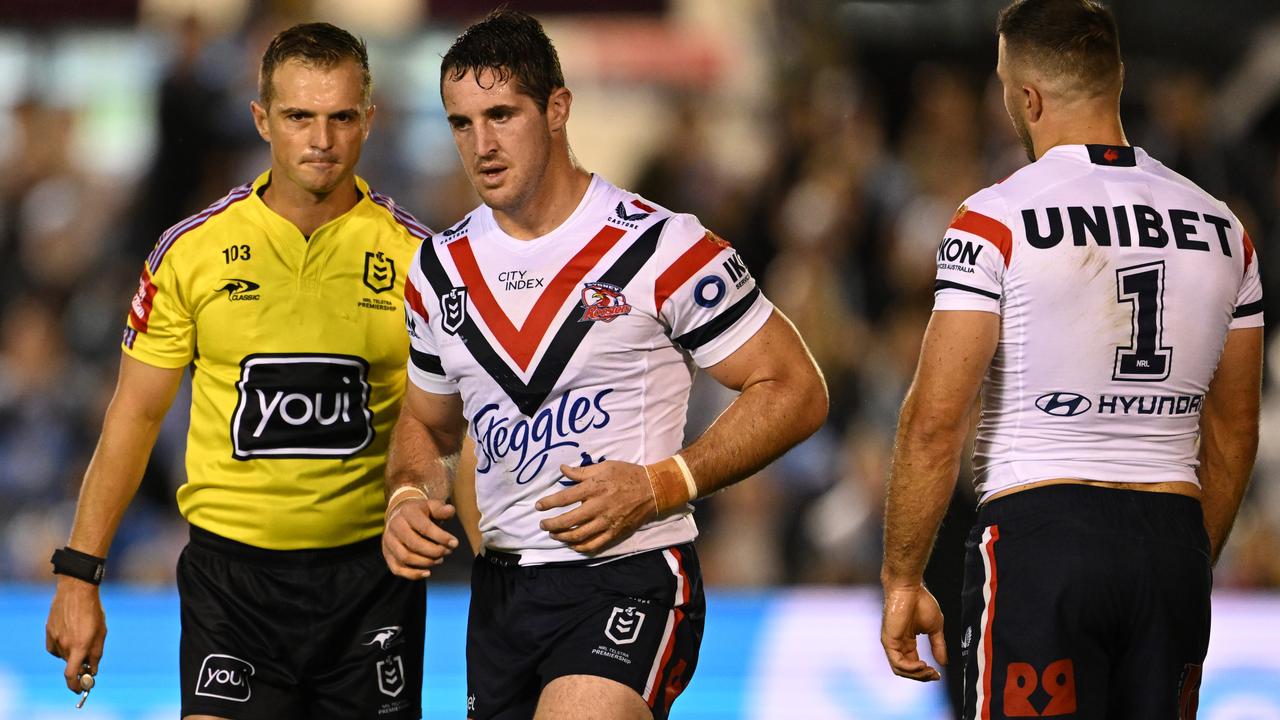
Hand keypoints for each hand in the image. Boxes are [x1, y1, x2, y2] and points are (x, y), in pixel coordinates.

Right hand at [46, 576, 106, 692]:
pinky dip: (61, 648)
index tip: (80, 689)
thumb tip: (93, 669)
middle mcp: (65, 644)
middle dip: (78, 666)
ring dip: (71, 654)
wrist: (76, 591)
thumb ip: (97, 653)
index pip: (71, 674)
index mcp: (80, 645)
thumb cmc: (93, 610)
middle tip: (87, 661)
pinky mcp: (48, 631)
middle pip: (69, 664)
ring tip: (81, 636)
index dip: (74, 685)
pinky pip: (54, 648)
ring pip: (63, 655)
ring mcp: (55, 638)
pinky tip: (69, 637)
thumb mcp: (101, 632)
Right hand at [382, 497, 458, 578]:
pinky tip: (427, 573)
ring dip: (426, 562)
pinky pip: (397, 569)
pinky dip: (412, 574)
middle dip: (435, 551)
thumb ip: (442, 509)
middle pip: (414, 544)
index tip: (455, 543)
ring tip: (440, 560)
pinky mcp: (387, 554)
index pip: (424, 528)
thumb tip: (450, 510)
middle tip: (448, 552)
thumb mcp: (432, 506)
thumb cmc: (421, 512)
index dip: (441, 537)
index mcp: (407, 512)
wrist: (400, 514)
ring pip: (405, 557)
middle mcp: (395, 526)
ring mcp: (388, 541)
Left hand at [535, 461, 656, 554]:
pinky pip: (594, 544)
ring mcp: (606, 522)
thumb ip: (581, 471)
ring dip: (562, 536)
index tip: (538, 506)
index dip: (548, 503)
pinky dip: (580, 547)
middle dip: (551, 524)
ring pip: (578, 535)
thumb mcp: (604, 466)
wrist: (652, 489)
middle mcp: (598, 506)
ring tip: (554, 535)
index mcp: (594, 488)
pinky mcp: (614, 532)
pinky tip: (572, 544)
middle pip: (568, 520)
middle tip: (543, 524)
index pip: (564, 498)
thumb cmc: (627, 475)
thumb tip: (562, 470)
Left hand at [880, 583, 946, 681]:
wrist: (909, 588)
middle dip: (922, 676)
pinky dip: (910, 668)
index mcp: (907, 641)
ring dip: (917, 674)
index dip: (926, 673)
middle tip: (935, 675)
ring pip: (901, 669)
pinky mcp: (888, 641)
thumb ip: (938, 645)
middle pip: (907, 670)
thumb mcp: (935, 628)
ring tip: (929, 670)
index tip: (939, 674)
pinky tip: (922, 665)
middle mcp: (898, 644)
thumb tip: (944, 663)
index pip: (914, 664)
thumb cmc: (921, 602)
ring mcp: (892, 643)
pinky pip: (897, 662)